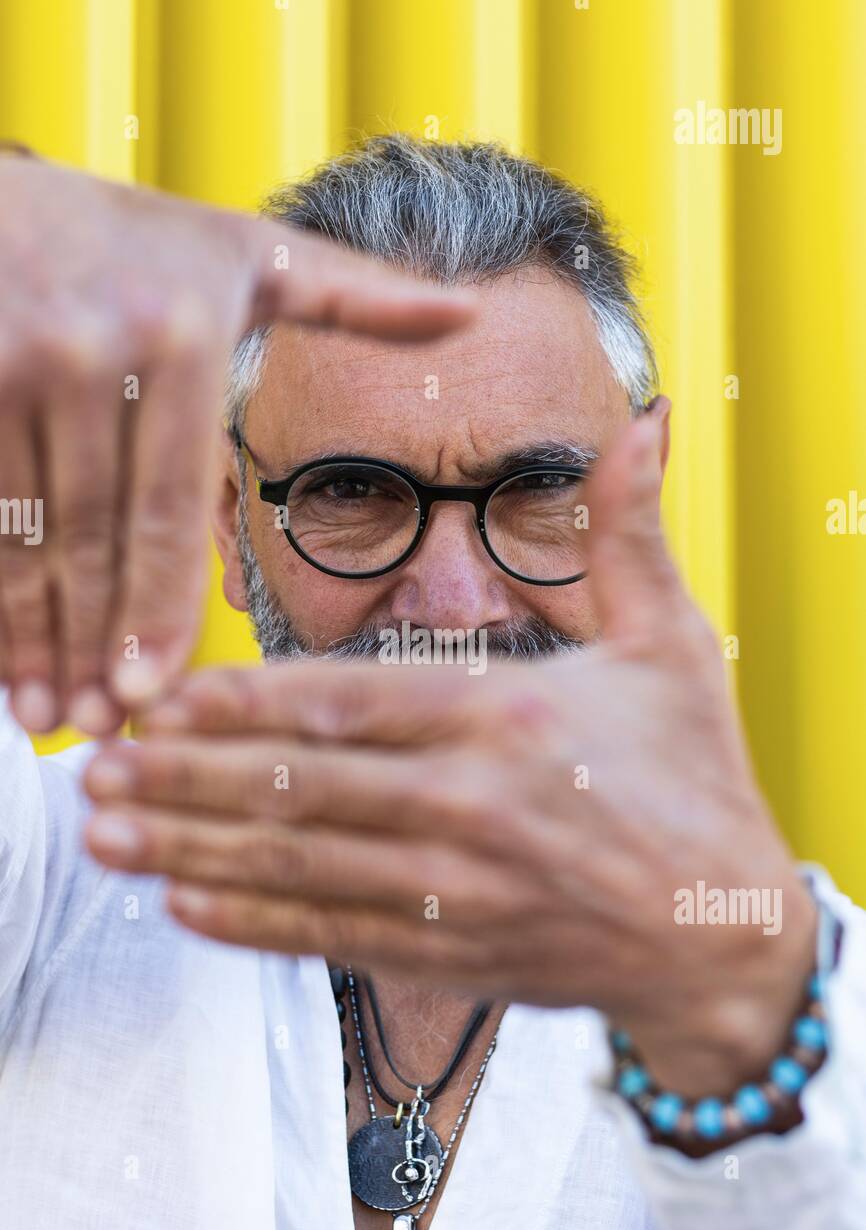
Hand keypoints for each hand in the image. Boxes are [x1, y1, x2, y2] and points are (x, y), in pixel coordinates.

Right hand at [0, 156, 474, 734]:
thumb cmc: (135, 241)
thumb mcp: (251, 255)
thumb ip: (355, 297)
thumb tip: (471, 315)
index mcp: (188, 337)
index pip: (171, 509)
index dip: (158, 611)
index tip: (154, 692)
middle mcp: (101, 350)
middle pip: (101, 537)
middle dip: (98, 644)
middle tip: (107, 728)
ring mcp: (18, 361)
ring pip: (31, 534)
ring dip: (35, 637)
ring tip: (51, 714)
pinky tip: (1, 659)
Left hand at [84, 401, 817, 1096]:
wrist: (725, 933)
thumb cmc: (696, 779)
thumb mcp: (673, 644)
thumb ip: (630, 534)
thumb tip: (648, 422)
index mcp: (509, 715)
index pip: (347, 704)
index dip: (244, 706)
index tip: (163, 702)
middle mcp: (471, 805)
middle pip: (299, 790)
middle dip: (184, 782)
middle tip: (92, 772)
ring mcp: (460, 889)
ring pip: (300, 868)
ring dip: (192, 853)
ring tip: (107, 839)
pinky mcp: (456, 953)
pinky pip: (337, 937)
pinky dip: (256, 925)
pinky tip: (185, 908)